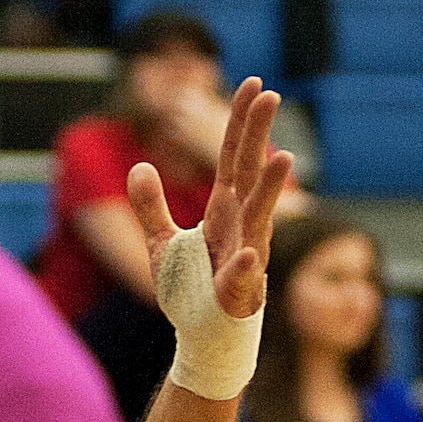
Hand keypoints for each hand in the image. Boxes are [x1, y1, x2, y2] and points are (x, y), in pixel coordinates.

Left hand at [128, 75, 290, 319]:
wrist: (201, 337)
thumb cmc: (190, 290)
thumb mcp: (161, 242)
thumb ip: (150, 205)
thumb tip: (139, 167)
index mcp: (223, 210)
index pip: (232, 157)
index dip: (240, 122)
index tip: (252, 84)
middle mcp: (240, 226)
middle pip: (249, 173)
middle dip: (258, 136)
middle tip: (270, 95)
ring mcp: (244, 256)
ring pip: (259, 217)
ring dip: (271, 189)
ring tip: (284, 159)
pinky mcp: (237, 293)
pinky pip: (243, 277)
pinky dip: (246, 266)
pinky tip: (249, 253)